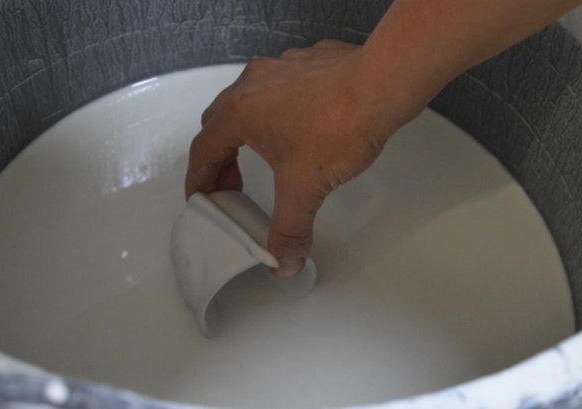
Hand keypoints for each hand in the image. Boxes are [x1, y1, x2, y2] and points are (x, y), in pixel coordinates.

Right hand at [186, 40, 425, 277]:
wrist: (382, 84)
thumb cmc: (337, 128)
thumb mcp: (306, 188)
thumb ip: (290, 230)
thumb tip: (284, 264)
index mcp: (239, 112)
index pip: (203, 151)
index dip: (199, 181)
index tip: (204, 200)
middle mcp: (252, 83)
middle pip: (219, 123)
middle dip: (221, 158)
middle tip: (236, 185)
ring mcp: (280, 67)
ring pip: (248, 101)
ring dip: (247, 131)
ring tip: (266, 156)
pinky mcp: (307, 62)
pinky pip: (279, 88)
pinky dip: (278, 111)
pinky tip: (302, 127)